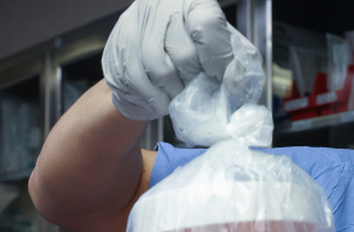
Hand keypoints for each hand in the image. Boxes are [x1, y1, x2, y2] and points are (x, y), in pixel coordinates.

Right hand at [102, 0, 257, 119]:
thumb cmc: (194, 43)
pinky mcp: (117, 44)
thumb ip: (237, 61)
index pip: (207, 25)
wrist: (155, 40)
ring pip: (158, 70)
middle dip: (195, 81)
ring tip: (181, 98)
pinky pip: (135, 80)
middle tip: (199, 91)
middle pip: (183, 54)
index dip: (217, 58)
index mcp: (193, 0)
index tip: (220, 77)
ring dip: (173, 93)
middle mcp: (160, 6)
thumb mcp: (223, 44)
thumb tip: (235, 84)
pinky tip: (162, 99)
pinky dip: (153, 98)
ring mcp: (135, 24)